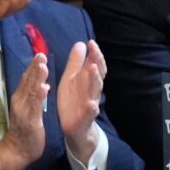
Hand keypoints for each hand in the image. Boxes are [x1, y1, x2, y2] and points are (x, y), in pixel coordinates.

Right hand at [0, 53, 48, 169]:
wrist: (17, 150)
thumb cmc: (24, 130)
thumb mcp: (26, 109)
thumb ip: (30, 95)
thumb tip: (36, 80)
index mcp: (20, 98)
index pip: (26, 79)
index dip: (33, 67)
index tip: (39, 54)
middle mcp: (20, 102)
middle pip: (28, 82)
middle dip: (35, 68)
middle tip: (41, 55)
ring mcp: (24, 111)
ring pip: (31, 92)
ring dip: (37, 79)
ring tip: (43, 67)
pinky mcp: (30, 122)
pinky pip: (35, 107)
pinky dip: (40, 97)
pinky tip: (45, 88)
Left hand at [57, 40, 104, 162]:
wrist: (74, 126)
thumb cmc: (73, 99)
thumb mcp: (72, 79)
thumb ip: (76, 62)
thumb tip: (81, 43)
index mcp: (87, 81)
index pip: (95, 66)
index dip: (95, 55)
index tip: (91, 42)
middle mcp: (91, 91)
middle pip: (97, 76)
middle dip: (97, 64)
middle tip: (95, 52)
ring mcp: (89, 104)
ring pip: (95, 92)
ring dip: (95, 80)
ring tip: (93, 69)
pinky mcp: (85, 118)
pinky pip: (90, 113)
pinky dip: (92, 109)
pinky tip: (92, 104)